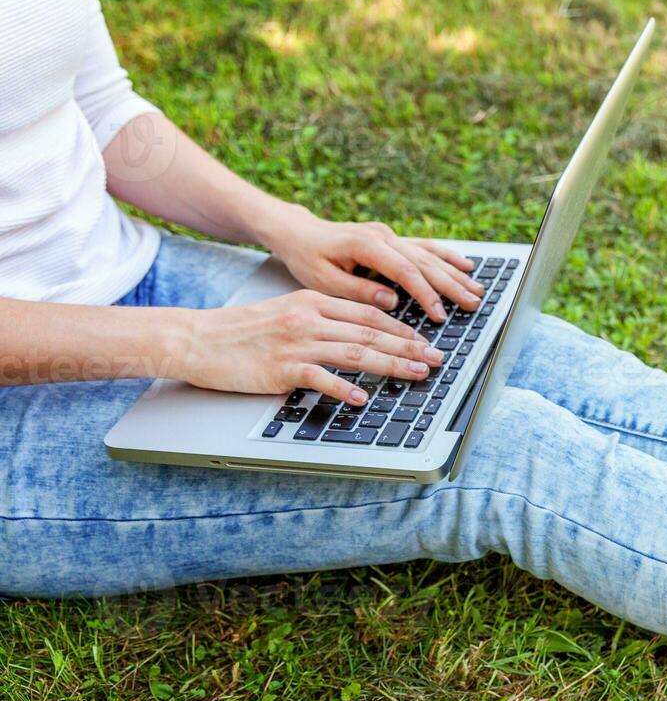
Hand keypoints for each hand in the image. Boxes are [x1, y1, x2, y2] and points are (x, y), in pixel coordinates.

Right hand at [179, 290, 443, 404]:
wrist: (195, 338)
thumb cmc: (241, 330)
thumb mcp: (287, 312)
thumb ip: (323, 320)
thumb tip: (360, 337)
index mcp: (313, 301)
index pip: (369, 313)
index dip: (403, 328)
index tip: (425, 340)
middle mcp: (309, 318)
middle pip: (371, 332)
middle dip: (410, 346)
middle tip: (437, 358)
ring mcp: (296, 343)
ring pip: (356, 352)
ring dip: (392, 364)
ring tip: (418, 373)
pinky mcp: (280, 368)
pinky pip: (319, 378)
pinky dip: (343, 389)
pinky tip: (362, 398)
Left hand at [262, 208, 483, 322]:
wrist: (300, 233)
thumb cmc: (308, 257)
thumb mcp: (323, 280)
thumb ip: (358, 290)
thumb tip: (392, 301)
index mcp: (366, 245)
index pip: (405, 271)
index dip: (425, 294)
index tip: (440, 315)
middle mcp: (382, 236)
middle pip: (424, 262)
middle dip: (451, 285)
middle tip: (472, 304)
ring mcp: (390, 235)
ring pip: (429, 254)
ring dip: (455, 273)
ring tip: (476, 290)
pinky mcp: (392, 238)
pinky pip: (425, 247)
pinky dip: (447, 256)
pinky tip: (466, 265)